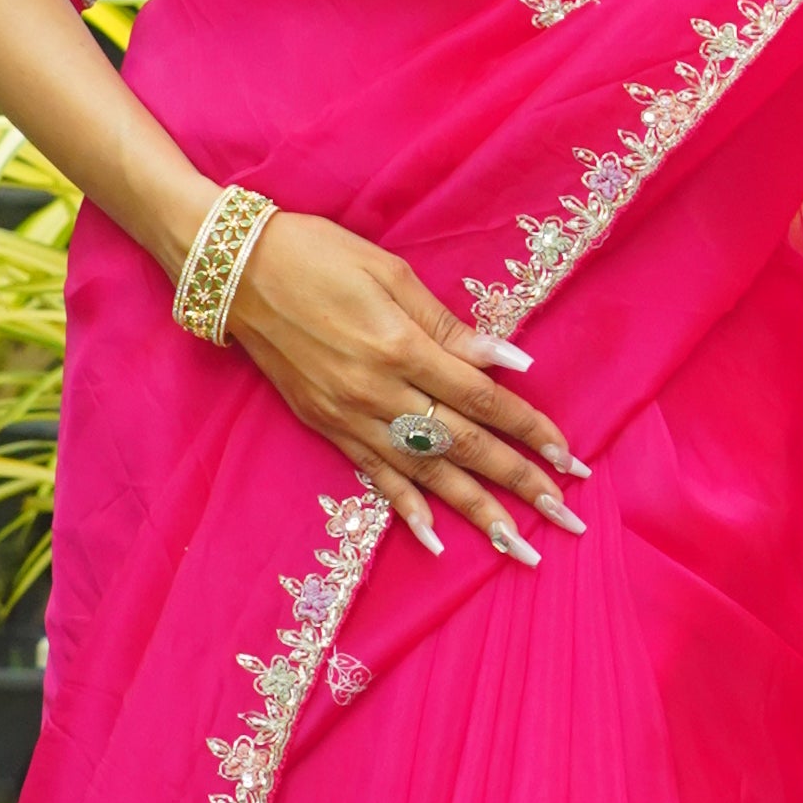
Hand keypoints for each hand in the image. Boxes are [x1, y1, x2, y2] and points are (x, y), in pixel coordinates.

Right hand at [213, 209, 585, 566]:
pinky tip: (437, 541)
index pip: (482, 399)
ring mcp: (350, 416)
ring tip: (517, 546)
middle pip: (463, 446)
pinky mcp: (326, 428)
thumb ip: (449, 326)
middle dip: (518, 482)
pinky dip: (407, 511)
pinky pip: (374, 478)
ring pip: (425, 474)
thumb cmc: (318, 255)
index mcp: (401, 346)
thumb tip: (509, 361)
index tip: (568, 457)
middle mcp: (378, 392)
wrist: (235, 272)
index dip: (527, 429)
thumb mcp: (390, 273)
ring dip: (475, 512)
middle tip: (565, 516)